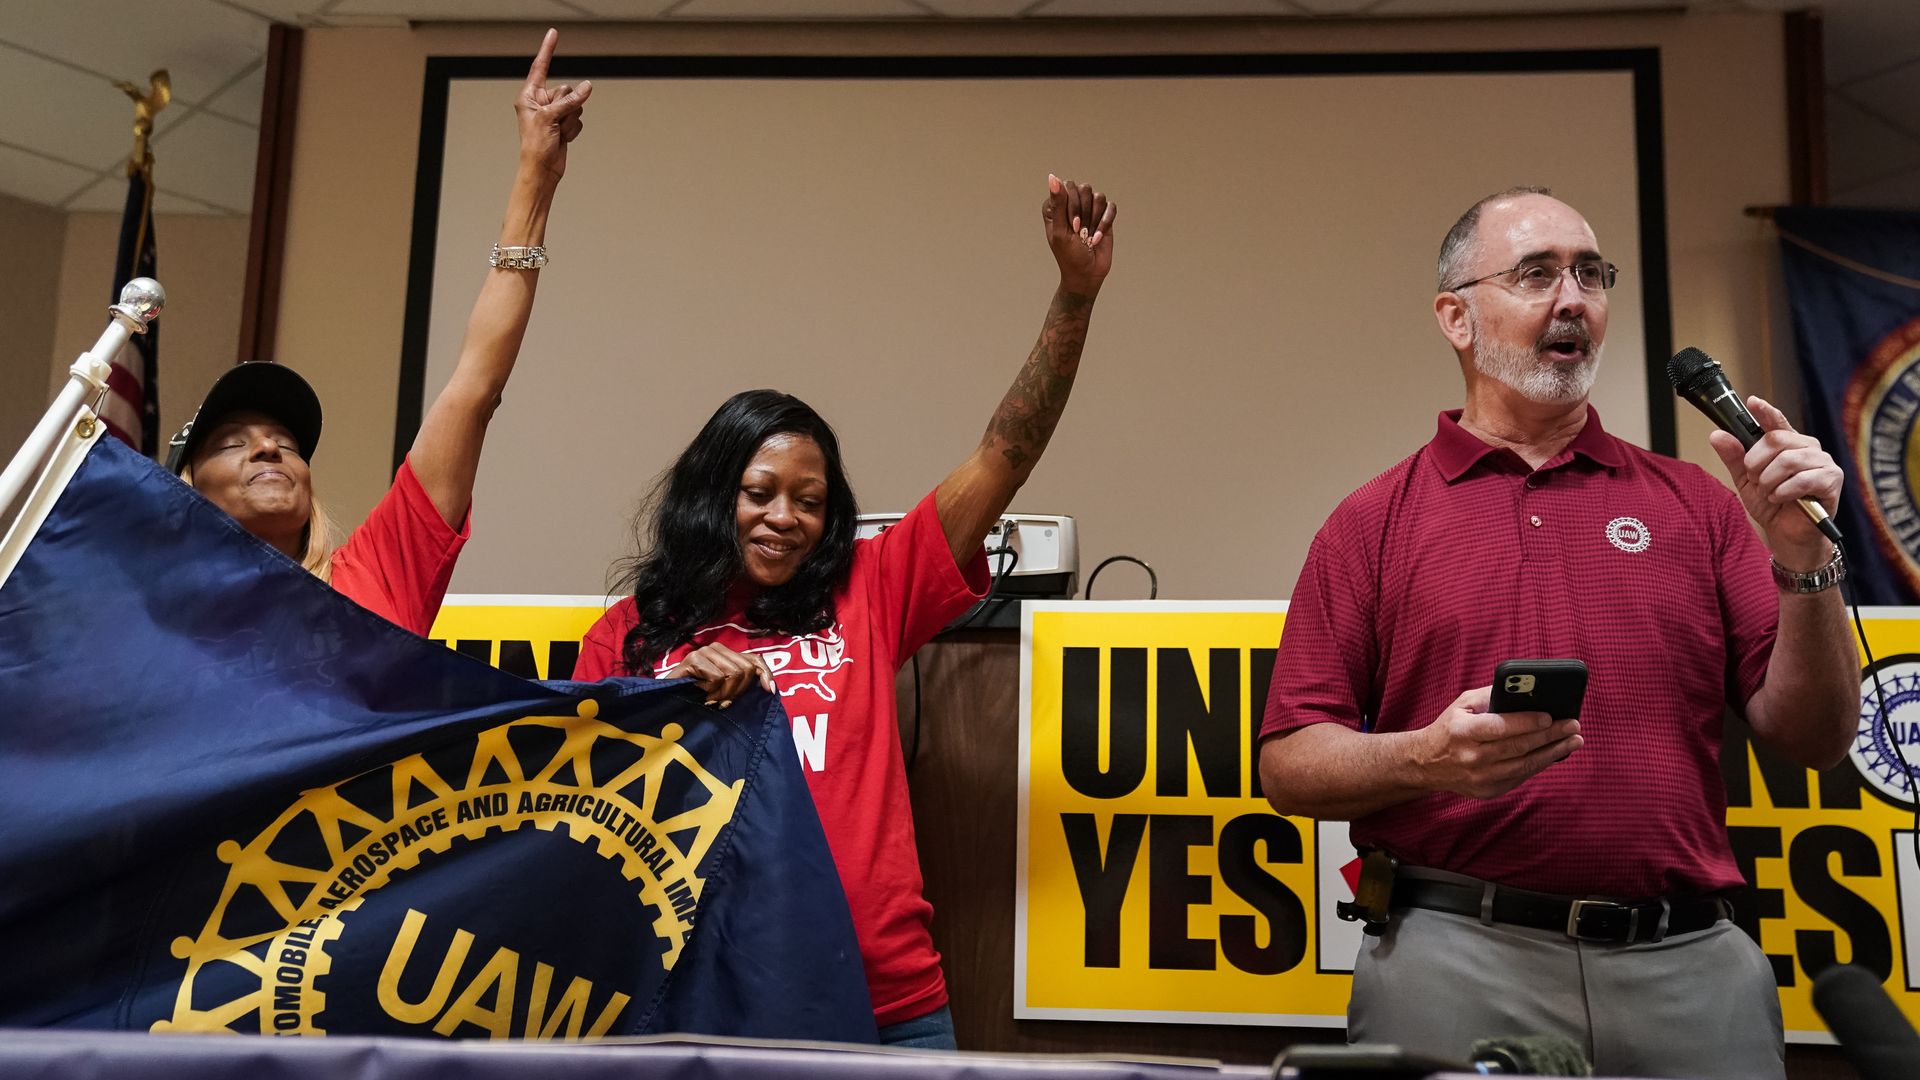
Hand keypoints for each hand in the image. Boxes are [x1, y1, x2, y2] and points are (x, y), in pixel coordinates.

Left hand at [517, 29, 591, 182]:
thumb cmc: (535, 145)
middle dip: (567, 106)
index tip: (553, 33)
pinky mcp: (563, 124)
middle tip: (556, 122)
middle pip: (566, 90)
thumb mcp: (550, 118)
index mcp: (529, 96)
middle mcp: (541, 102)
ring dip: (570, 121)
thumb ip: (569, 100)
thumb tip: (587, 87)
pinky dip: (574, 130)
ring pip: (576, 105)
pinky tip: (563, 139)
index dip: (548, 50)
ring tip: (557, 133)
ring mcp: (553, 113)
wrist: (543, 170)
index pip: (541, 67)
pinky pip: (579, 119)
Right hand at [665, 643, 775, 707]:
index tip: (769, 691)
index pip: (755, 660)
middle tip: (722, 701)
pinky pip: (717, 677)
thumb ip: (743, 684)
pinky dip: (711, 690)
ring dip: (722, 693)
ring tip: (709, 697)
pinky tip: (699, 691)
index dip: (766, 674)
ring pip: (732, 674)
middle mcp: (717, 648)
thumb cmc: (697, 697)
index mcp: (727, 654)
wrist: (668, 700)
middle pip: (745, 669)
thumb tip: (770, 688)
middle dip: (737, 692)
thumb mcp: (725, 691)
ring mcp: (704, 651)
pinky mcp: (693, 658)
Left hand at [1042, 174, 1114, 296]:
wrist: (1087, 273)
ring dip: (1094, 218)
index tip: (1071, 226)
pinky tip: (1098, 237)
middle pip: (1084, 188)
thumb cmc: (1069, 255)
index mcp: (1056, 206)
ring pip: (1098, 196)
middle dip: (1084, 212)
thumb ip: (1058, 203)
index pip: (1067, 187)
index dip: (1072, 206)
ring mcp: (1089, 209)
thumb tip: (1052, 177)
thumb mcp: (1060, 231)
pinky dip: (1105, 222)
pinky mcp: (1104, 216)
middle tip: (1079, 232)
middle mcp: (1072, 204)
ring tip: (1088, 235)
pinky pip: (1110, 206)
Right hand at [1415, 686, 1581, 799]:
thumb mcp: (1462, 705)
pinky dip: (1539, 764)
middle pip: (1519, 747)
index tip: (1551, 716)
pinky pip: (1520, 777)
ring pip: (1525, 765)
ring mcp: (1480, 778)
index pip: (1500, 727)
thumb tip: (1525, 691)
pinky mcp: (1488, 791)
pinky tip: (1554, 753)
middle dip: (1550, 735)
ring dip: (1553, 752)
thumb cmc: (1450, 728)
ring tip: (1573, 741)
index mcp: (1462, 732)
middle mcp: (1471, 757)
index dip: (1527, 722)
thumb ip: (1491, 696)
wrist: (1427, 763)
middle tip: (1573, 726)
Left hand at [1707, 396, 1843, 569]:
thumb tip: (1718, 435)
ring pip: (1788, 460)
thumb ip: (1734, 458)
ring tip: (1770, 493)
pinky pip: (1803, 479)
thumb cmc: (1772, 505)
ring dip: (1770, 480)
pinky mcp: (1831, 480)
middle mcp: (1807, 448)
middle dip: (1757, 463)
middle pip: (1777, 440)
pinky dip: (1784, 491)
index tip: (1752, 402)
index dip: (1765, 411)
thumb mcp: (1746, 481)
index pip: (1776, 422)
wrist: (1787, 535)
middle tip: (1756, 480)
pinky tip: (1782, 499)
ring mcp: (1822, 462)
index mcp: (1787, 445)